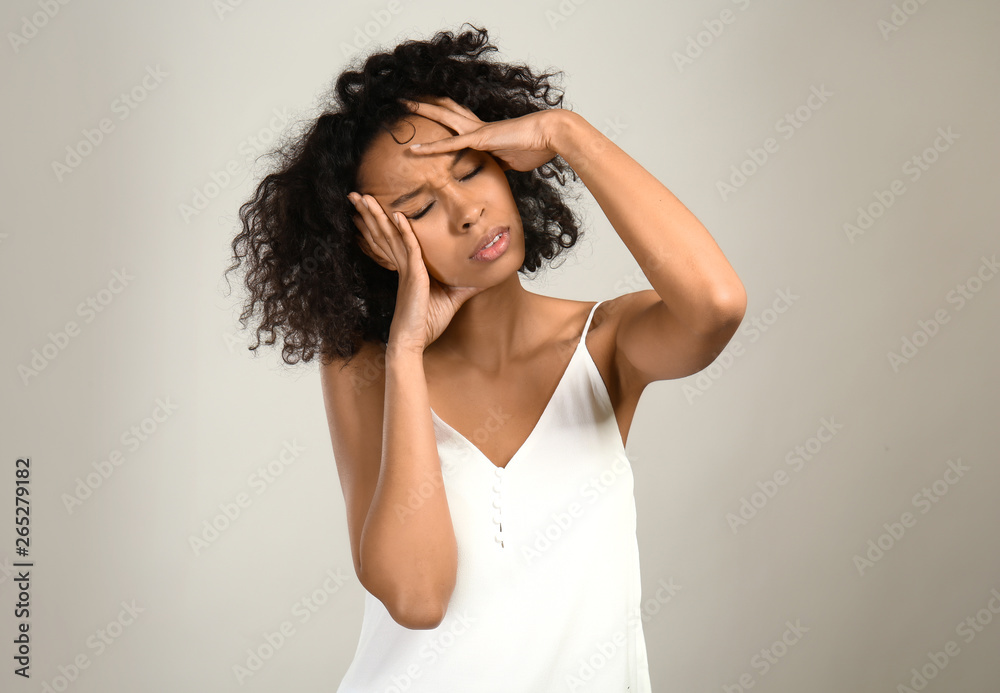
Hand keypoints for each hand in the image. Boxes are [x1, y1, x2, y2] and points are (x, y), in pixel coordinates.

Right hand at [348, 192, 486, 351]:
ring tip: (362, 197)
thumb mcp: (452, 299)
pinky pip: (409, 249)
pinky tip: (397, 216)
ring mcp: (406, 270)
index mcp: (407, 268)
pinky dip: (404, 232)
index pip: (392, 239)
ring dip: (376, 215)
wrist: (414, 343)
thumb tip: (484, 276)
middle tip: (355, 194)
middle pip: (384, 232)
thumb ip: (465, 284)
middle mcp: (403, 266)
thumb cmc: (426, 323)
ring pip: (389, 235)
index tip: (370, 206)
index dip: (380, 222)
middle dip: (369, 213)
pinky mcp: (413, 276)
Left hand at [401, 96, 565, 172]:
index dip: (444, 115)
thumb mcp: (514, 161)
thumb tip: (494, 173)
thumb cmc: (538, 146)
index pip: (459, 123)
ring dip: (422, 110)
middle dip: (427, 104)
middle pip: (447, 111)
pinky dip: (431, 148)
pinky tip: (414, 149)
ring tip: (403, 104)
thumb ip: (500, 165)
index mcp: (487, 132)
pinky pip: (450, 144)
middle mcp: (478, 127)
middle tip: (409, 98)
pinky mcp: (480, 140)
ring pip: (443, 117)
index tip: (431, 112)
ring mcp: (477, 131)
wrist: (551, 134)